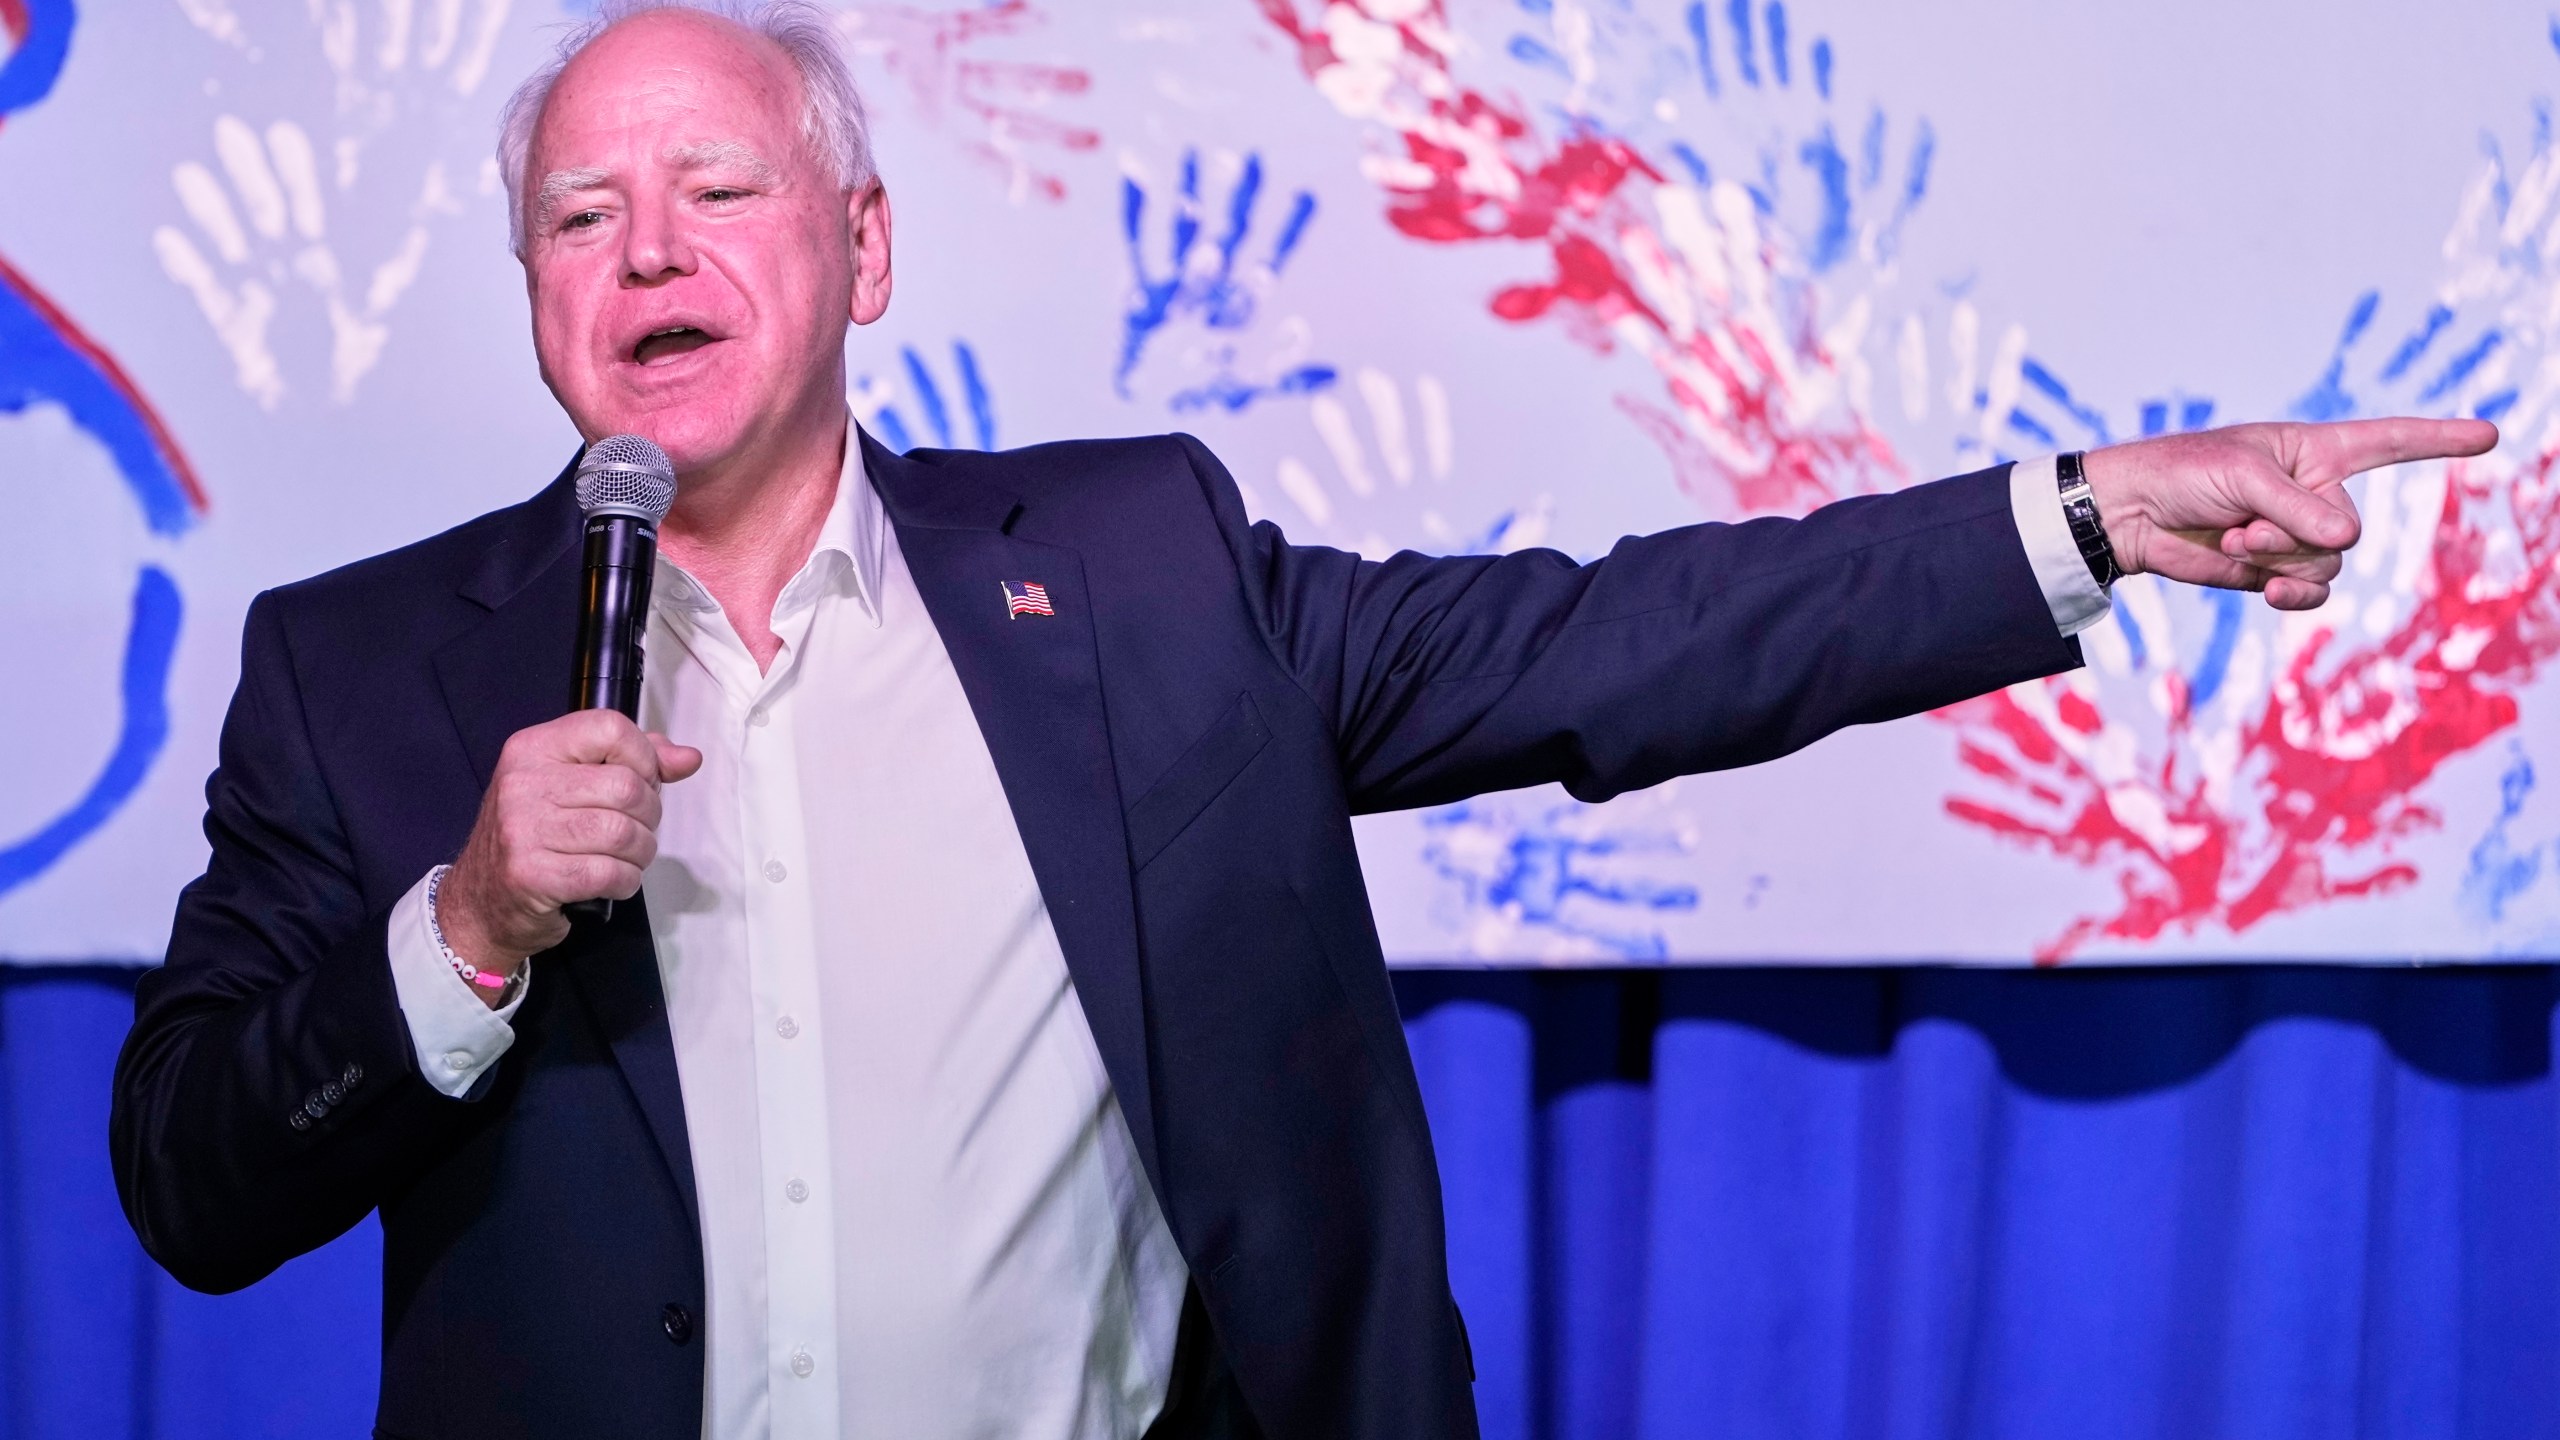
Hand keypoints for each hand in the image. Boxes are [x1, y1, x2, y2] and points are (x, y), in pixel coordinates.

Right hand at [435, 710, 702, 997]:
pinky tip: (612, 880)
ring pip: (623, 832)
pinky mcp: (531, 875)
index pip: (611, 728)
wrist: (480, 902)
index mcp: (533, 748)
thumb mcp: (571, 784)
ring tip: (626, 857)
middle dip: (649, 815)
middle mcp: (523, 782)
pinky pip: (609, 873)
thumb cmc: (535, 837)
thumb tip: (688, 758)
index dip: (644, 757)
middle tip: (634, 829)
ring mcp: (523, 829)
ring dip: (641, 852)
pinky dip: (625, 881)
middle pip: (627, 786)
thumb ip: (633, 763)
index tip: (641, 781)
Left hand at [2082, 417, 2497, 609]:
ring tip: (2234, 542)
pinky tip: (2268, 587)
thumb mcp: (2243, 476)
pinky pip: (2311, 590)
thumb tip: (2346, 541)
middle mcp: (2314, 493)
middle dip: (2293, 532)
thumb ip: (2298, 508)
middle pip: (2345, 527)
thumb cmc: (2183, 474)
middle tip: (2240, 522)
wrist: (2133, 515)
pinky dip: (2294, 593)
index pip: (2389, 442)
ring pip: (2330, 563)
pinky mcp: (2273, 572)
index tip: (2488, 435)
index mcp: (2314, 451)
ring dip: (2282, 560)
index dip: (2438, 440)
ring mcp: (2296, 536)